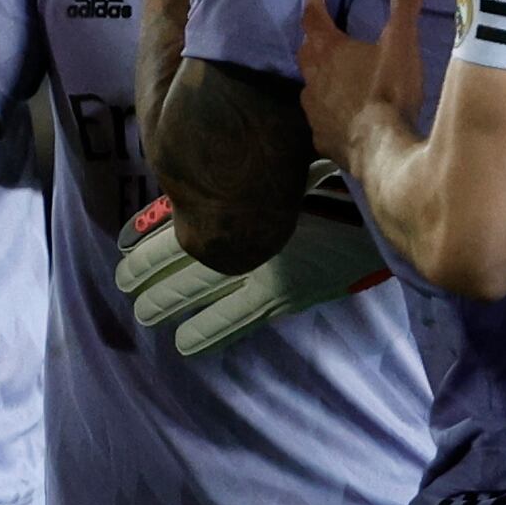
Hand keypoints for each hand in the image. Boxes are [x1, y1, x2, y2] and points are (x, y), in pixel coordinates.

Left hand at [116, 166, 389, 354]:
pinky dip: (208, 330)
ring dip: (166, 299)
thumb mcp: (280, 161)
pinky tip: (184, 343)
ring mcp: (261, 265)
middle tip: (122, 279)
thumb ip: (243, 175)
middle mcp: (244, 232)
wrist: (383, 201)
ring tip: (142, 311)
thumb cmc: (331, 170)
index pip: (179, 220)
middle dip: (148, 270)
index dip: (147, 232)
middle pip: (180, 255)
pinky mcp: (283, 293)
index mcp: (239, 198)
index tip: (121, 239)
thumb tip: (195, 179)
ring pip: (198, 287)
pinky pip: (235, 320)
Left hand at [295, 0, 423, 180]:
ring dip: (319, 80)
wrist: (383, 151)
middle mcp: (314, 80)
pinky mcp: (322, 139)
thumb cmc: (390, 93)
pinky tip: (340, 120)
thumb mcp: (402, 44)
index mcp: (330, 52)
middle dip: (313, 43)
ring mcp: (314, 112)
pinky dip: (329, 115)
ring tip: (332, 79)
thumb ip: (404, 6)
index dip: (315, 6)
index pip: (314, 20)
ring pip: (310, 89)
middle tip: (322, 38)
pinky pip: (321, 121)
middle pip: (306, 54)